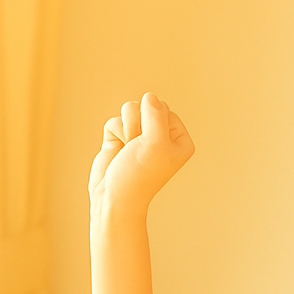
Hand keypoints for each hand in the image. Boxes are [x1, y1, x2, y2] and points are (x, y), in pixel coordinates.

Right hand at [88, 92, 194, 215]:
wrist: (115, 197)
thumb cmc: (140, 174)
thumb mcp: (156, 142)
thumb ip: (156, 114)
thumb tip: (149, 96)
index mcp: (180, 139)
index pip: (166, 109)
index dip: (154, 122)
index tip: (153, 145)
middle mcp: (162, 136)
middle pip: (147, 106)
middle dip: (138, 124)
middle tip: (138, 149)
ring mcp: (140, 136)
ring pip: (129, 110)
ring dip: (126, 129)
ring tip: (128, 150)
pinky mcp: (120, 138)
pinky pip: (115, 120)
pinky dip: (114, 133)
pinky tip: (118, 150)